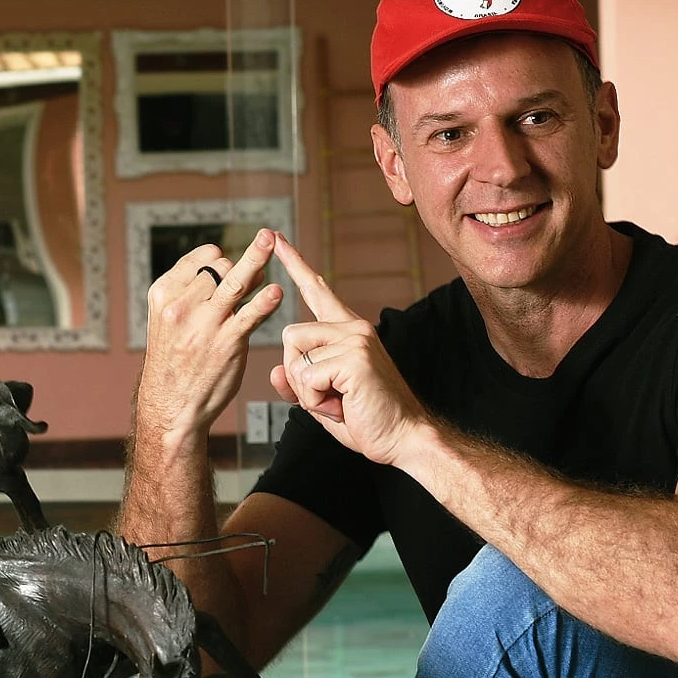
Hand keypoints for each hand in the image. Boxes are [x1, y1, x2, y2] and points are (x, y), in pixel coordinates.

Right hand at [134, 232, 284, 450]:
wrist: (172, 405)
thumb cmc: (175, 361)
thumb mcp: (168, 321)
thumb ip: (193, 294)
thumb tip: (232, 267)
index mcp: (164, 294)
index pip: (199, 259)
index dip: (219, 258)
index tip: (228, 262)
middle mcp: (181, 305)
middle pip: (220, 269)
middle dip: (240, 266)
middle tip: (257, 266)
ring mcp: (205, 323)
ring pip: (235, 281)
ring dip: (255, 258)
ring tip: (270, 240)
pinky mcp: (227, 342)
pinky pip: (251, 314)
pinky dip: (265, 301)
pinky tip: (275, 292)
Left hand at [269, 235, 431, 467]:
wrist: (402, 438)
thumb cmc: (366, 419)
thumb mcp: (322, 399)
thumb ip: (298, 382)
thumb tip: (275, 371)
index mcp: (348, 331)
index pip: (317, 290)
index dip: (294, 264)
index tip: (276, 240)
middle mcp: (353, 327)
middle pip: (290, 334)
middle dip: (296, 374)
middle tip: (331, 396)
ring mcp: (355, 339)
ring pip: (295, 356)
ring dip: (307, 391)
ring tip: (340, 400)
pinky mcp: (354, 357)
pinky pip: (306, 377)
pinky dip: (316, 401)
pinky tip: (343, 405)